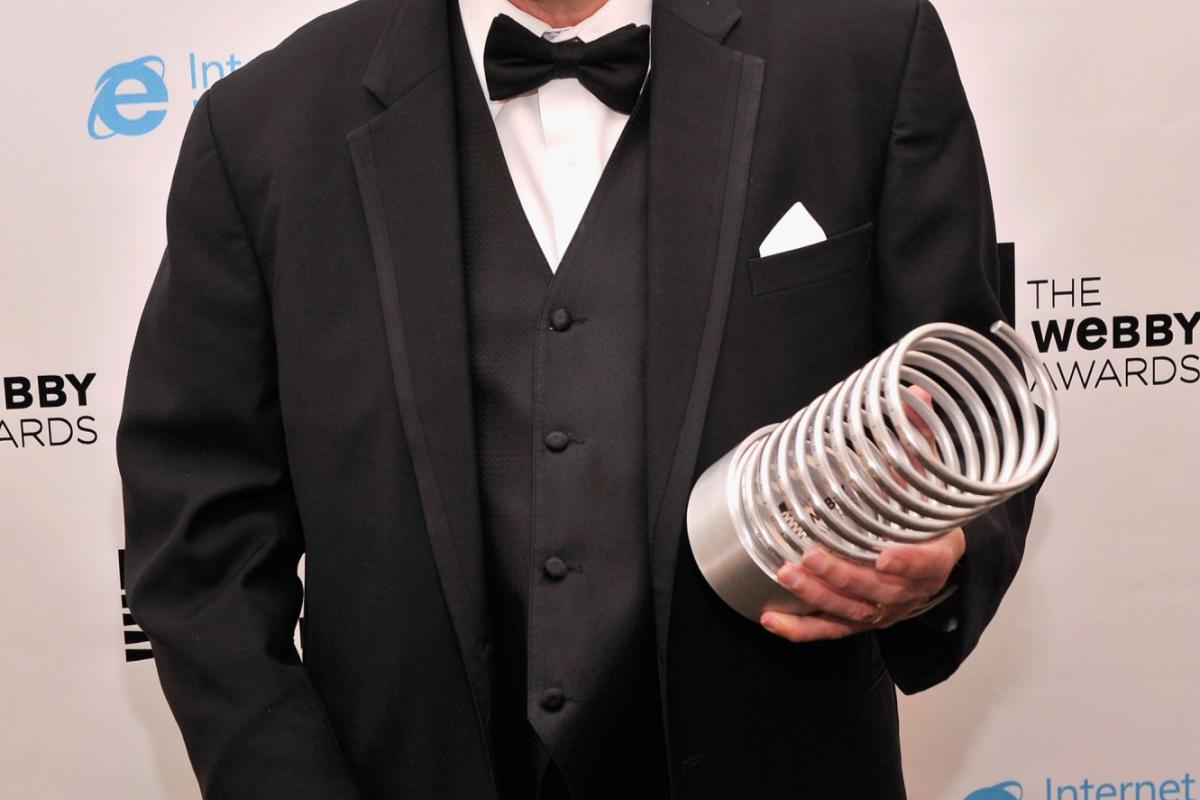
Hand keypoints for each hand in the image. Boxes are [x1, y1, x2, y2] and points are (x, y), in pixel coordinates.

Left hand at [760, 383, 963, 641]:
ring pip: (851, 613)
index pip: (928, 564)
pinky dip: (798, 628)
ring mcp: (881, 610)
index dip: (909, 564)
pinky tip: (771, 618)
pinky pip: (827, 630)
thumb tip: (916, 394)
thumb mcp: (926, 479)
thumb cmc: (921, 518)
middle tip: (811, 555)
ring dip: (817, 595)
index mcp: (935, 554)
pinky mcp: (856, 622)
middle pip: (879, 593)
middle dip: (843, 576)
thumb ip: (918, 440)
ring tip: (787, 573)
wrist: (926, 558)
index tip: (886, 558)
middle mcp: (909, 590)